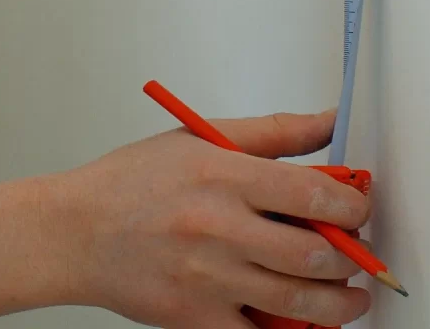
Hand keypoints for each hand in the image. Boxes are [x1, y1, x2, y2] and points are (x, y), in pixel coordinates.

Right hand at [46, 107, 373, 327]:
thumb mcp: (198, 138)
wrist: (72, 233)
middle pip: (316, 253)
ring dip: (339, 303)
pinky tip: (299, 321)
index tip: (357, 210)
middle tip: (357, 256)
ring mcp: (207, 277)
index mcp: (221, 175)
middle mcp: (217, 226)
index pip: (314, 192)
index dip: (353, 206)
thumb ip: (272, 133)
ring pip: (299, 300)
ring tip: (348, 298)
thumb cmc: (131, 185)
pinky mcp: (195, 318)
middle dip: (352, 258)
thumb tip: (329, 121)